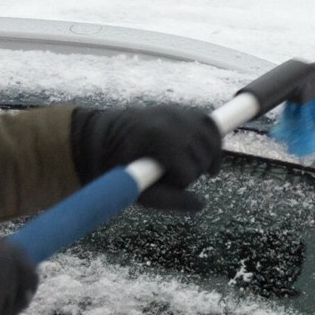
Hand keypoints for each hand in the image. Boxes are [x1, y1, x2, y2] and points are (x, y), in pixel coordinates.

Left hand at [70, 104, 222, 210]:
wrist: (100, 136)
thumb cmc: (115, 166)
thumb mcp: (136, 189)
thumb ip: (169, 200)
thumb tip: (200, 204)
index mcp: (157, 136)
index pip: (188, 170)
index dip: (179, 183)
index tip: (162, 182)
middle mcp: (172, 119)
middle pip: (203, 156)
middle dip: (194, 171)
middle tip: (173, 176)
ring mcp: (178, 111)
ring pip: (213, 139)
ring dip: (209, 157)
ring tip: (197, 168)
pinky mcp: (182, 109)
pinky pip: (210, 125)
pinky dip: (214, 140)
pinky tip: (207, 154)